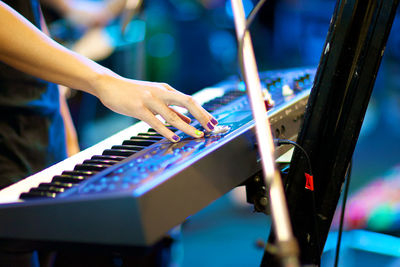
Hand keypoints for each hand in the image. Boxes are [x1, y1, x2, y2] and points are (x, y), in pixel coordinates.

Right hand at [94, 73, 217, 141]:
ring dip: (186, 126)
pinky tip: (175, 137)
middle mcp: (161, 93)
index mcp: (167, 90)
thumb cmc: (132, 93)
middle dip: (202, 115)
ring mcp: (149, 100)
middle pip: (187, 102)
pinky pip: (155, 121)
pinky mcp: (138, 108)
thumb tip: (188, 120)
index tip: (213, 123)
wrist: (108, 85)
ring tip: (197, 135)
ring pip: (172, 114)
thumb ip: (171, 109)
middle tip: (211, 128)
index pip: (190, 100)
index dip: (203, 112)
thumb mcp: (155, 98)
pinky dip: (166, 130)